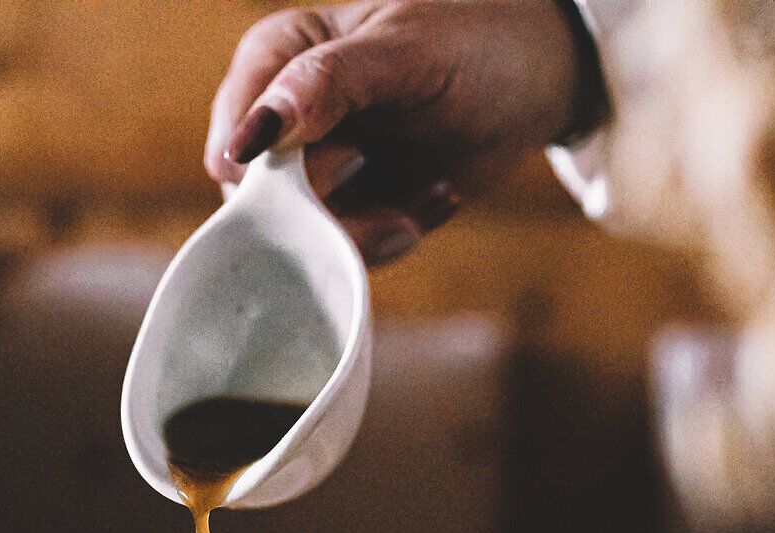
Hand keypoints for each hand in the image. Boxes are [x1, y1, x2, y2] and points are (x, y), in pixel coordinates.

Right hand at [206, 1, 591, 265]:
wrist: (536, 79)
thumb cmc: (473, 41)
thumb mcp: (405, 52)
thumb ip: (327, 84)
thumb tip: (253, 134)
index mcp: (276, 60)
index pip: (237, 139)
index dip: (273, 176)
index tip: (343, 171)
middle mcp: (282, 120)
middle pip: (264, 204)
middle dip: (333, 218)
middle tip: (397, 212)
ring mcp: (315, 170)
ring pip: (304, 238)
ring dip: (373, 233)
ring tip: (435, 193)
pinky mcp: (352, 208)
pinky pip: (351, 249)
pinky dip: (399, 233)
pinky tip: (440, 196)